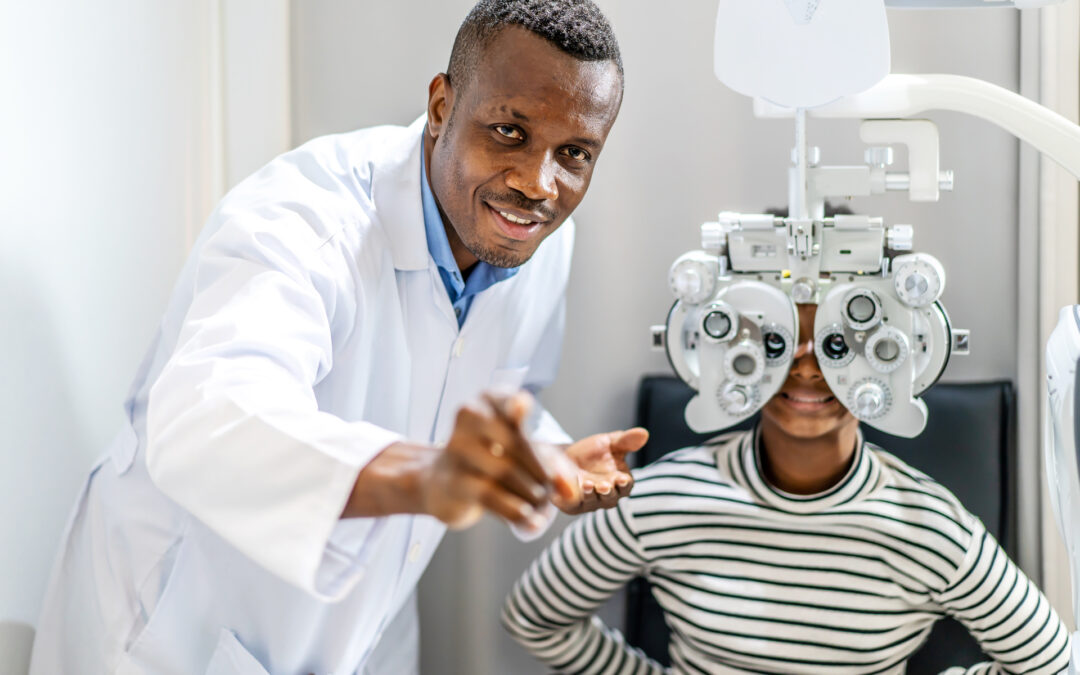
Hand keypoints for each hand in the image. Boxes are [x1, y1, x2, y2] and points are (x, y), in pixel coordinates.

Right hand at [419, 392, 574, 530]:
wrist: (447, 485)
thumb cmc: (493, 461)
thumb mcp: (526, 453)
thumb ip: (552, 464)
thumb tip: (569, 491)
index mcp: (489, 400)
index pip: (506, 399)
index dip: (517, 406)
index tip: (521, 405)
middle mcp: (469, 418)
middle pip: (516, 442)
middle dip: (543, 471)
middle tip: (553, 490)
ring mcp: (457, 448)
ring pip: (505, 471)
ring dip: (533, 494)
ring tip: (542, 504)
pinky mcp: (454, 480)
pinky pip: (491, 495)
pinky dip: (517, 511)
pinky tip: (532, 522)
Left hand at [553, 427, 647, 514]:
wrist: (565, 457)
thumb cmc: (592, 453)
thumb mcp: (609, 443)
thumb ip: (626, 441)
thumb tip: (644, 433)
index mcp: (620, 481)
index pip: (626, 486)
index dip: (624, 484)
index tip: (622, 478)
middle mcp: (607, 495)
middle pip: (611, 498)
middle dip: (608, 492)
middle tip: (604, 485)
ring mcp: (591, 501)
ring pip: (594, 502)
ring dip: (591, 494)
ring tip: (587, 484)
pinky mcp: (574, 505)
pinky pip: (576, 504)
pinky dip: (575, 498)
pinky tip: (573, 488)